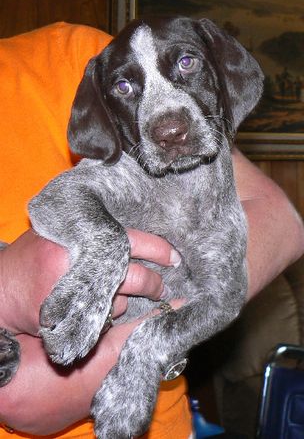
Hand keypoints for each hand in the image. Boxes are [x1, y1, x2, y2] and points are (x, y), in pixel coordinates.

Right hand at [0, 228, 179, 335]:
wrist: (0, 291)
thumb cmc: (32, 257)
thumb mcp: (59, 232)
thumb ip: (92, 231)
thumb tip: (133, 234)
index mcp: (84, 237)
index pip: (135, 240)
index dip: (160, 250)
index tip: (174, 258)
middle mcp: (84, 264)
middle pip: (137, 276)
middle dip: (155, 284)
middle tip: (162, 286)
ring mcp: (80, 295)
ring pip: (123, 301)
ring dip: (126, 301)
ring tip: (117, 296)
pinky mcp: (74, 320)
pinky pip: (106, 320)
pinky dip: (107, 316)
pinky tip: (94, 309)